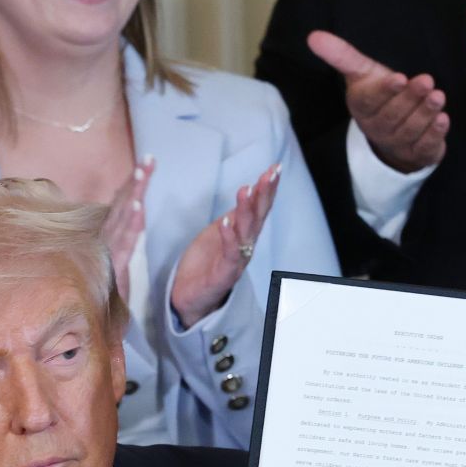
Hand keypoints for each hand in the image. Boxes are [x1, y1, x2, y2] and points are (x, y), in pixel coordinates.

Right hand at [103, 156, 153, 303]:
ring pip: (124, 217)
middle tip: (149, 158)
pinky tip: (139, 207)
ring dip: (134, 194)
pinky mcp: (114, 264)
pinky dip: (132, 223)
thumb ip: (116, 245)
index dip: (132, 183)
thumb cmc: (100, 289)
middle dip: (137, 181)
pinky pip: (126, 241)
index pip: (121, 204)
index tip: (146, 163)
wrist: (92, 318)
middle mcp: (106, 238)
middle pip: (123, 204)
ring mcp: (109, 249)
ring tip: (143, 172)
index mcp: (107, 235)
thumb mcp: (109, 265)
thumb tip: (130, 222)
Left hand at [169, 162, 281, 325]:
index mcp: (245, 235)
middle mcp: (245, 246)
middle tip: (270, 174)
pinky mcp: (223, 275)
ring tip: (246, 189)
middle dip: (265, 195)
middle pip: (258, 217)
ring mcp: (236, 261)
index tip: (275, 168)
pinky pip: (229, 254)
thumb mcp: (221, 232)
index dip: (268, 188)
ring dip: (246, 211)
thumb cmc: (207, 264)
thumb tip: (248, 191)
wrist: (190, 298)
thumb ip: (235, 215)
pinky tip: (226, 221)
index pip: (260, 208)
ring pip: (246, 233)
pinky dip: (228, 237)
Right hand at [308, 30, 446, 173]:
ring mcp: (396, 143)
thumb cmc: (380, 94)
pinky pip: (423, 146)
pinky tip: (443, 120)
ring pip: (409, 130)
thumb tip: (313, 36)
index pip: (371, 100)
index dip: (385, 90)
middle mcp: (376, 127)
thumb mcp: (363, 73)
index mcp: (362, 106)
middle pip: (392, 115)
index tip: (399, 78)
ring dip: (425, 113)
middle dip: (410, 98)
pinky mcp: (416, 153)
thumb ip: (342, 55)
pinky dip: (434, 134)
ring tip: (438, 97)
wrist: (393, 133)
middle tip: (427, 82)